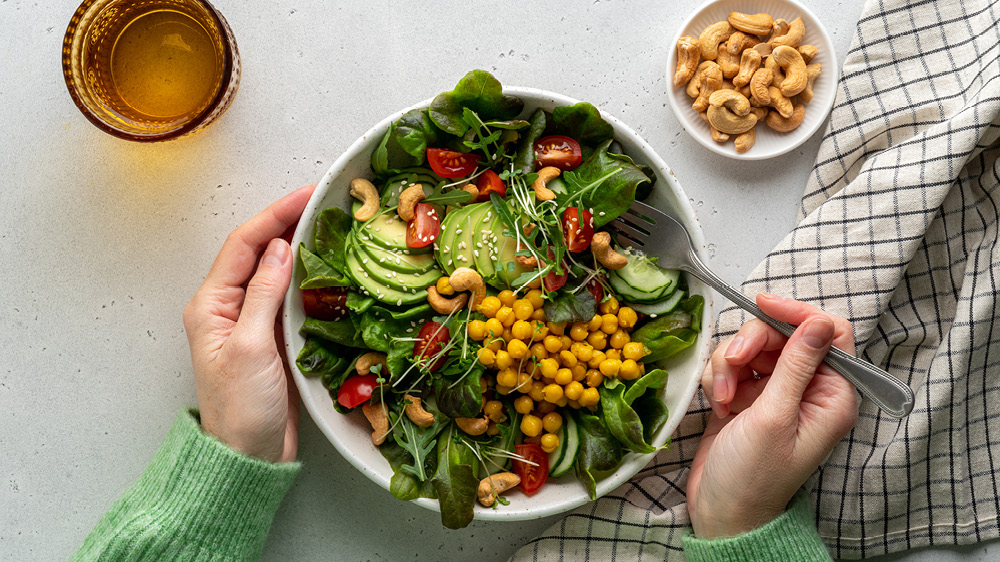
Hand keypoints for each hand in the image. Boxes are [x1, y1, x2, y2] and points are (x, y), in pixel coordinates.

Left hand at [183, 185, 315, 462]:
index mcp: (211, 304)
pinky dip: (308, 278)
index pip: (244, 245)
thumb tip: (281, 247)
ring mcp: (250, 322)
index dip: (276, 215)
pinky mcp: (271, 338)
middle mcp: (227, 307)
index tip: (307, 195)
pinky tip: (328, 269)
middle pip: (259, 252)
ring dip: (300, 247)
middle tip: (325, 204)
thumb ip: (263, 294)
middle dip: (289, 223)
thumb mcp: (250, 347)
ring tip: (330, 227)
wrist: (248, 456)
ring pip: (276, 272)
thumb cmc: (241, 408)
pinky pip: (289, 296)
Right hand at [685, 294, 859, 537]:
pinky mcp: (748, 396)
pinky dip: (720, 376)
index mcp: (832, 396)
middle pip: (783, 334)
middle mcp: (808, 390)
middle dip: (752, 344)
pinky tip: (718, 403)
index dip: (797, 314)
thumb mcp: (775, 417)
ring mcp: (776, 392)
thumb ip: (796, 366)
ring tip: (723, 396)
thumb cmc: (753, 477)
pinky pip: (733, 364)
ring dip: (730, 364)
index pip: (828, 333)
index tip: (763, 305)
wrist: (721, 512)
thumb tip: (819, 322)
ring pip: (752, 346)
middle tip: (734, 365)